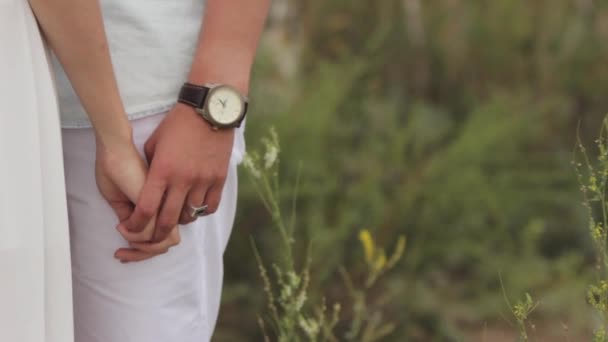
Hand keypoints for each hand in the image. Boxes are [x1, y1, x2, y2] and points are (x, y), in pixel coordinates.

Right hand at [95, 134, 180, 261]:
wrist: (115, 150)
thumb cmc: (117, 171)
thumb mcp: (123, 203)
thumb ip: (133, 221)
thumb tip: (135, 240)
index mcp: (161, 206)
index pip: (162, 239)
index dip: (143, 252)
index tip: (123, 253)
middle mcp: (166, 207)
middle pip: (164, 245)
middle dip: (141, 255)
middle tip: (121, 254)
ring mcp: (164, 205)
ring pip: (159, 242)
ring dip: (136, 245)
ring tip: (120, 233)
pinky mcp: (158, 201)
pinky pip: (150, 231)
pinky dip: (133, 235)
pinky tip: (121, 225)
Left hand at [122, 103, 233, 241]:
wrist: (208, 111)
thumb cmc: (177, 124)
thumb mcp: (154, 144)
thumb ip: (150, 169)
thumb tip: (147, 188)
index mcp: (162, 171)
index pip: (146, 208)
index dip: (136, 224)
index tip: (130, 228)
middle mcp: (183, 180)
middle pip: (168, 220)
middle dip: (156, 234)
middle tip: (151, 235)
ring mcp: (203, 181)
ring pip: (190, 216)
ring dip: (180, 220)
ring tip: (175, 215)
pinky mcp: (219, 179)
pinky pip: (210, 206)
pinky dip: (201, 211)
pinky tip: (195, 206)